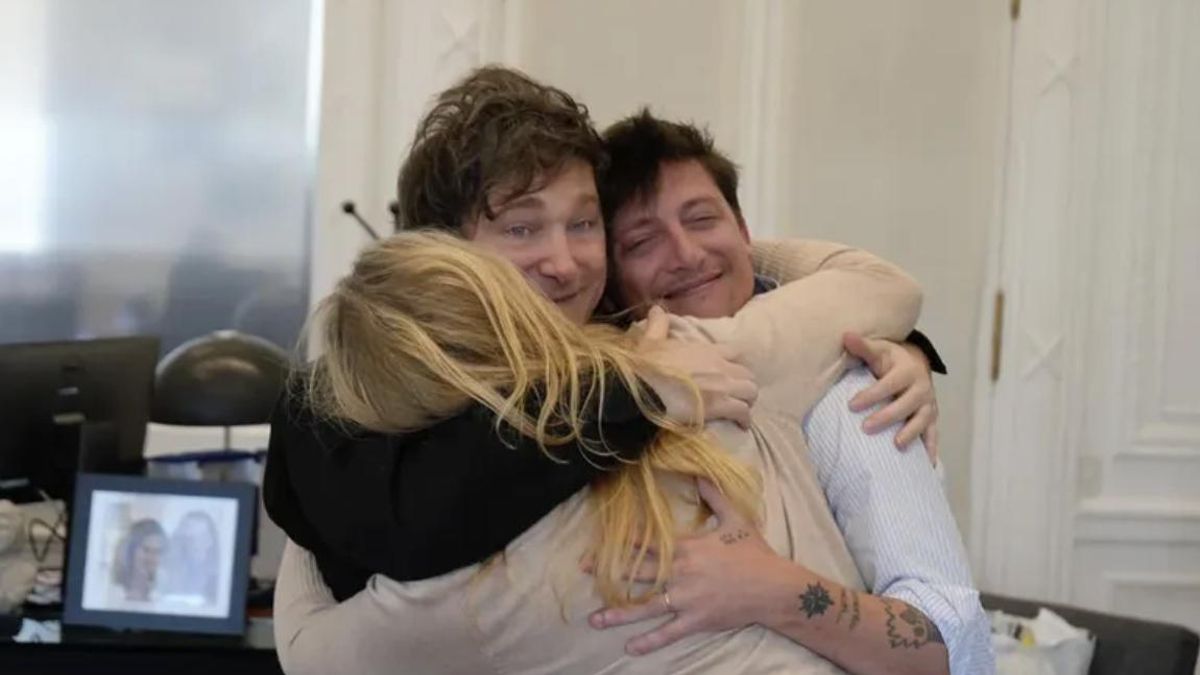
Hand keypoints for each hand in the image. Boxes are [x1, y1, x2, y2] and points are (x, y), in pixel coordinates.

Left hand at [586, 479, 791, 655]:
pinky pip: (668, 632)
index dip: (621, 543)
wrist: (773, 587)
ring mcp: (686, 599)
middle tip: (582, 571)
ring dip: (619, 613)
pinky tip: (630, 648)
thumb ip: (714, 496)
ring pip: (645, 607)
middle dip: (608, 572)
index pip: (647, 544)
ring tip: (595, 620)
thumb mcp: (735, 518)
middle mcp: (680, 573)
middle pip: (637, 572)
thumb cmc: (754, 552)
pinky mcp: (696, 620)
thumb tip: (699, 472)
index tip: (598, 542)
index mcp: (686, 548)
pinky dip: (649, 641)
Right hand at [636, 306, 758, 427]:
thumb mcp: (650, 341)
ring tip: (741, 409)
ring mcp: (723, 387)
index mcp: (706, 350)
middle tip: (736, 394)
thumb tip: (656, 308)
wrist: (644, 389)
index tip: (731, 371)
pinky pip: (744, 412)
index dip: (736, 362)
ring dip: (747, 400)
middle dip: (745, 384)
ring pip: (751, 392)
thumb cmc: (646, 366)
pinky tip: (741, 425)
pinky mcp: (721, 407)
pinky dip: (744, 419)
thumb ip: (658, 325)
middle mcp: (720, 366)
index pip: (736, 350)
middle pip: (748, 373)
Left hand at [843, 333, 939, 462]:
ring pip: (922, 421)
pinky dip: (931, 448)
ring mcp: (928, 405)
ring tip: (896, 445)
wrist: (915, 364)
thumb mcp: (878, 349)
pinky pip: (933, 434)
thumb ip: (862, 346)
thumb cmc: (890, 359)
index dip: (871, 395)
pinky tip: (928, 465)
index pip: (889, 385)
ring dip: (910, 433)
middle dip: (886, 417)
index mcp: (907, 371)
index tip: (852, 405)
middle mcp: (921, 388)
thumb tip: (845, 335)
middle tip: (865, 428)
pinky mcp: (931, 418)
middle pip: (905, 405)